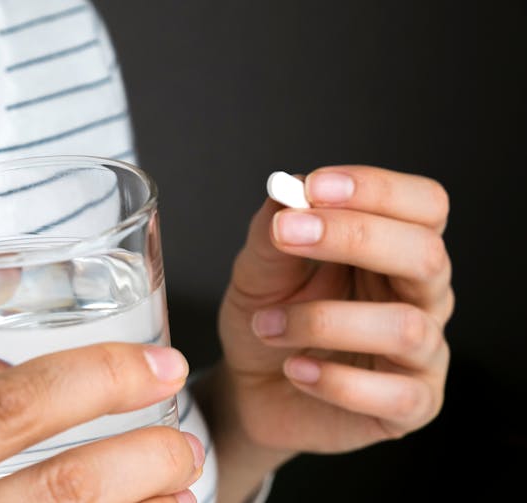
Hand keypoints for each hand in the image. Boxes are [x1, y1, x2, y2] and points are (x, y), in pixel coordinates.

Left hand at [219, 165, 451, 454]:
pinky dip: (334, 380)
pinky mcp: (411, 405)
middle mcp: (420, 296)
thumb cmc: (268, 319)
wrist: (251, 387)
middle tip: (286, 234)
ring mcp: (422, 354)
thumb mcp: (259, 269)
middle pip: (427, 254)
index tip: (314, 187)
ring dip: (323, 320)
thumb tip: (287, 188)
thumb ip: (273, 229)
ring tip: (267, 326)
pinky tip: (295, 369)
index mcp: (393, 250)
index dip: (377, 189)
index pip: (423, 205)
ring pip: (407, 326)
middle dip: (355, 237)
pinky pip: (395, 395)